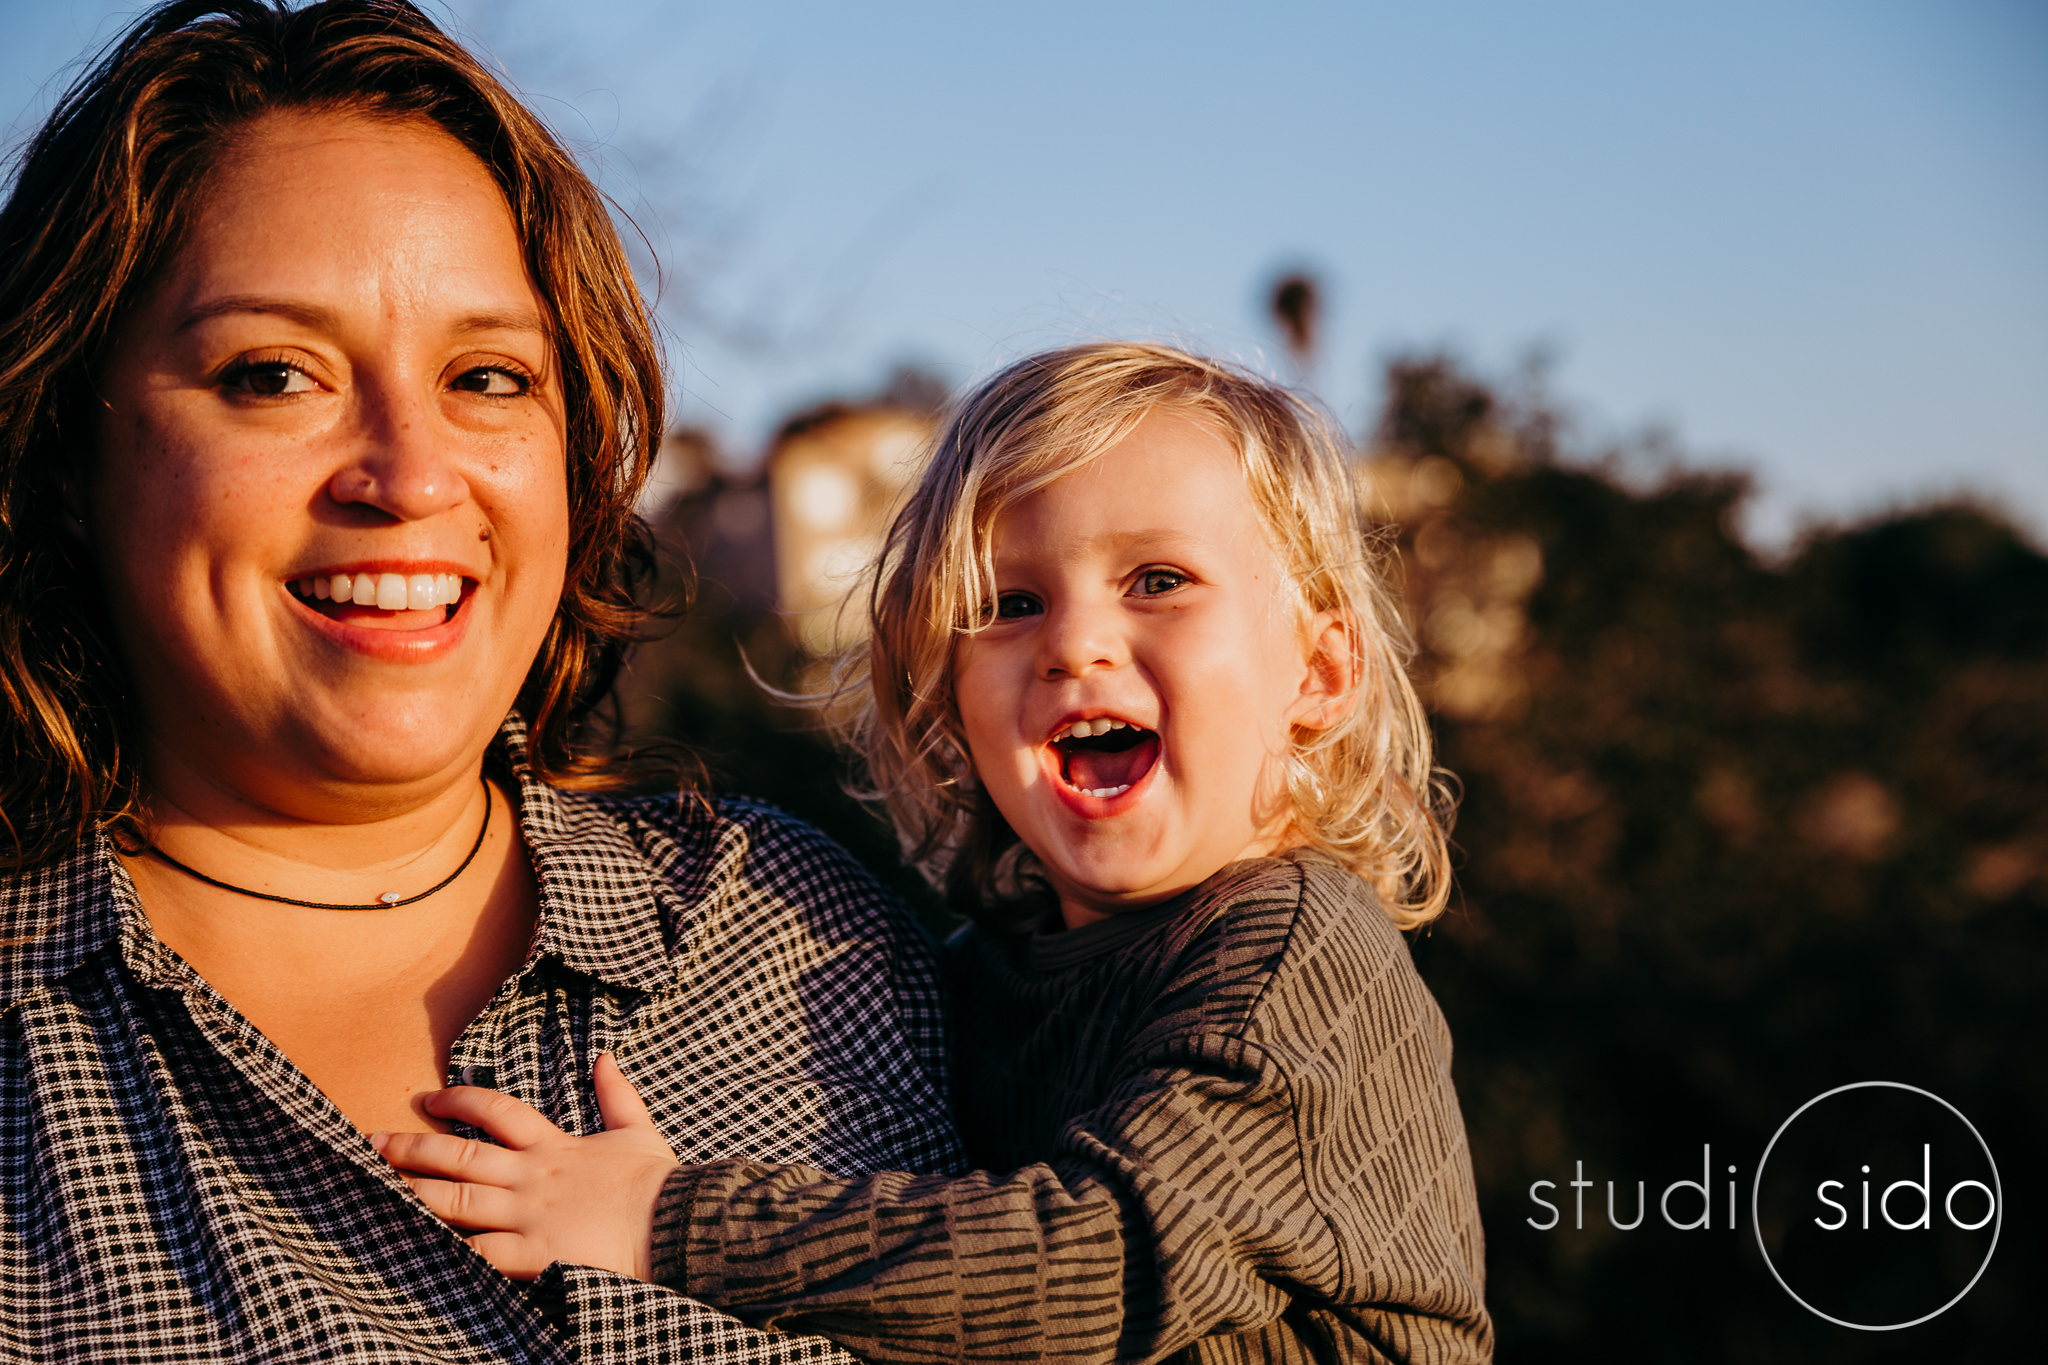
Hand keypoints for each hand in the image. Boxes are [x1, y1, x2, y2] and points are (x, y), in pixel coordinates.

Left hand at [372, 1053, 677, 1281]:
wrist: (675, 1223)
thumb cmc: (658, 1184)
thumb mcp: (639, 1131)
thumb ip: (617, 1095)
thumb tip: (605, 1057)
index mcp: (554, 1147)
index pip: (498, 1111)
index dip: (460, 1100)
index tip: (428, 1098)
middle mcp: (531, 1177)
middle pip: (460, 1156)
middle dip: (413, 1148)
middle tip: (373, 1142)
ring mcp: (527, 1215)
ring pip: (456, 1201)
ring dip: (413, 1193)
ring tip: (375, 1189)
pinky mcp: (531, 1254)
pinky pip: (477, 1254)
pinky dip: (444, 1252)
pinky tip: (412, 1249)